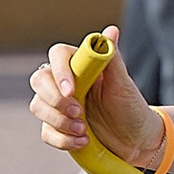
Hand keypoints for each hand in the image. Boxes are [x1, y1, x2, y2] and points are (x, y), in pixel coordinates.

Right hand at [29, 30, 163, 169]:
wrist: (135, 140)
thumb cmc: (131, 107)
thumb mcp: (123, 84)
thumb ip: (112, 58)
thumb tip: (110, 31)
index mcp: (80, 65)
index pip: (58, 55)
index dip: (60, 71)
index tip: (72, 90)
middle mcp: (65, 82)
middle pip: (39, 80)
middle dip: (55, 100)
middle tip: (79, 112)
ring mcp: (59, 105)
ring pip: (38, 106)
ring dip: (59, 121)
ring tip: (84, 130)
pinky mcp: (57, 127)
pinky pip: (46, 131)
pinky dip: (62, 139)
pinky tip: (83, 141)